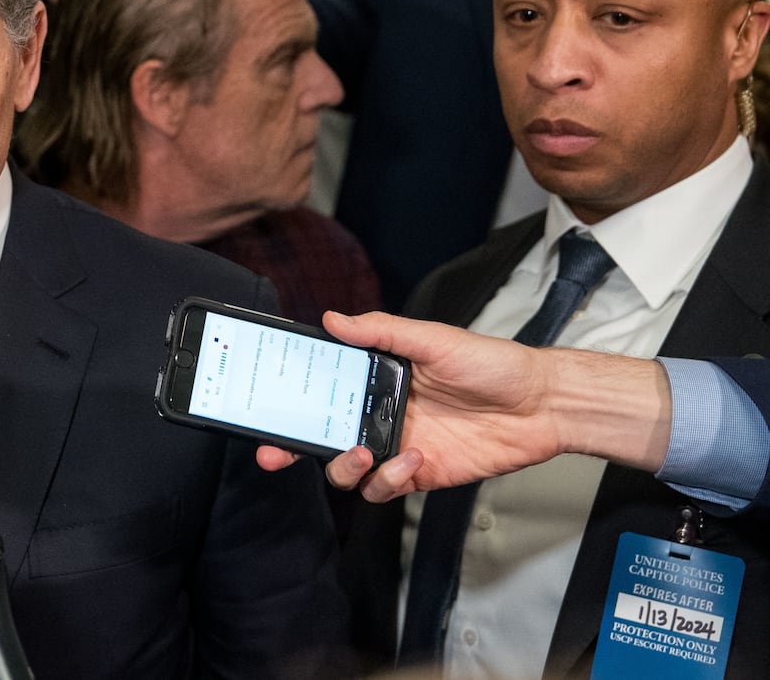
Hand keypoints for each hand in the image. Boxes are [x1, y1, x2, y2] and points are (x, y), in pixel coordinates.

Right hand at [255, 310, 566, 501]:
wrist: (542, 404)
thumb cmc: (493, 365)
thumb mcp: (433, 338)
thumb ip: (382, 331)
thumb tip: (335, 318)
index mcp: (376, 378)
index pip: (321, 389)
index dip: (290, 400)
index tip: (264, 405)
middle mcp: (379, 413)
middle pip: (320, 435)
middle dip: (290, 448)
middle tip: (274, 452)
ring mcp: (396, 446)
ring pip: (346, 469)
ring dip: (344, 465)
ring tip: (364, 452)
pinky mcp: (419, 474)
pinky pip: (385, 488)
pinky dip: (389, 479)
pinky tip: (411, 459)